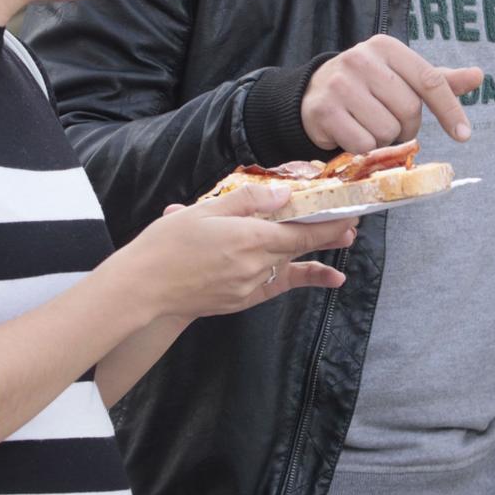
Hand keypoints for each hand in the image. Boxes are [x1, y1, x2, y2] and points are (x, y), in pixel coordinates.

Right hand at [119, 183, 355, 320]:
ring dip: (314, 253)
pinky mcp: (241, 300)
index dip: (330, 223)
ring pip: (289, 265)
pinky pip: (279, 286)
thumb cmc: (166, 245)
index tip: (352, 213)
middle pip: (300, 247)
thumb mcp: (204, 211)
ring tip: (341, 243)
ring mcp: (249, 286)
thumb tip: (284, 194)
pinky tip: (326, 277)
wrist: (142, 289)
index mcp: (248, 238)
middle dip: (327, 235)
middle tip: (352, 224)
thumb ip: (248, 200)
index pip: (301, 230)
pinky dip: (302, 278)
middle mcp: (255, 265)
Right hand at [302, 34, 483, 153]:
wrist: (314, 93)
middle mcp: (362, 59)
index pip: (430, 81)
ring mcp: (340, 84)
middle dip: (406, 126)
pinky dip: (362, 148)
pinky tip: (351, 133)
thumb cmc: (368, 86)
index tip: (464, 135)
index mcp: (387, 47)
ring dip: (383, 139)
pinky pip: (362, 144)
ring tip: (368, 125)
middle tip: (390, 122)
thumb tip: (479, 75)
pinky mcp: (324, 110)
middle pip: (409, 110)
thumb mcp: (402, 77)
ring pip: (386, 130)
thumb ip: (439, 80)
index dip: (450, 110)